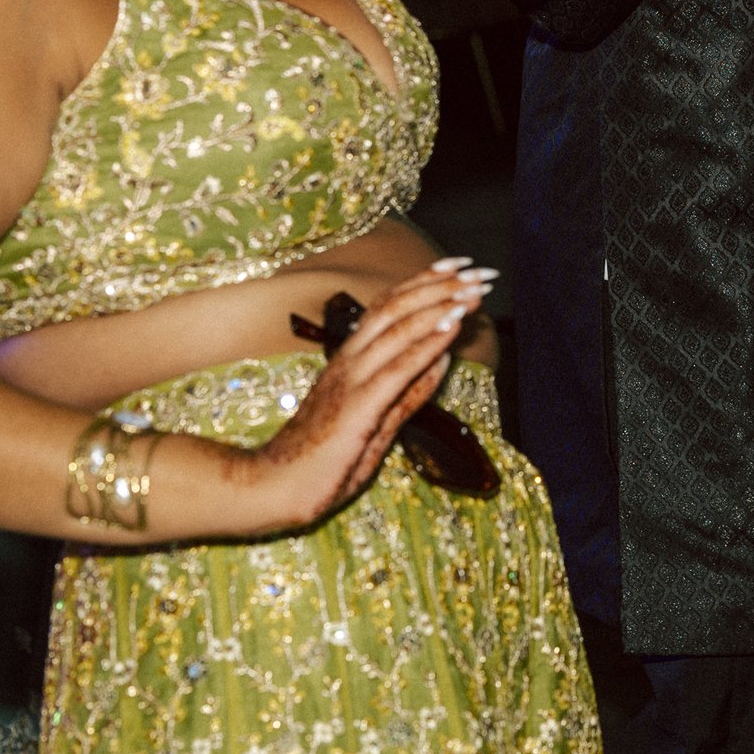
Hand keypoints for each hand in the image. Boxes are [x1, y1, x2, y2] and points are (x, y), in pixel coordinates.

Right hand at [238, 258, 489, 533]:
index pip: (388, 307)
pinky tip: (451, 328)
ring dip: (439, 307)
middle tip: (477, 272)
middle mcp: (348, 361)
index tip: (457, 266)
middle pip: (396, 308)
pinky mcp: (356, 408)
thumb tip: (443, 359)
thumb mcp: (378, 421)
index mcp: (349, 359)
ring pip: (397, 330)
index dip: (423, 282)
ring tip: (471, 292)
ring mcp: (349, 381)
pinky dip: (426, 345)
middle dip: (439, 287)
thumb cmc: (323, 459)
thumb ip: (409, 392)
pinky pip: (396, 369)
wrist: (277, 487)